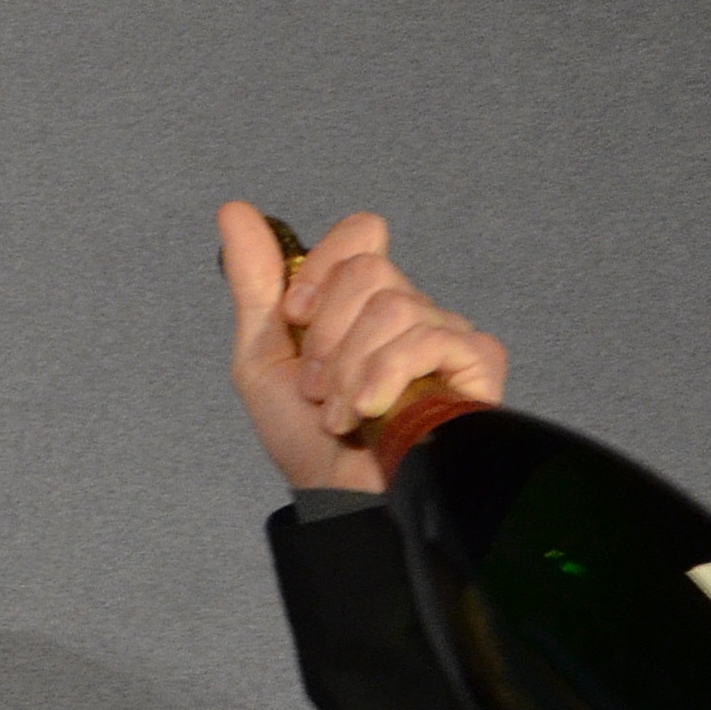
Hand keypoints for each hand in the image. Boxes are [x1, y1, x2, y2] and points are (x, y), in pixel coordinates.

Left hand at [218, 203, 509, 493]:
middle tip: (317, 385)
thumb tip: (234, 211)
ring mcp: (444, 334)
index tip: (295, 316)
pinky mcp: (475, 362)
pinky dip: (382, 378)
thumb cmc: (306, 437)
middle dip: (325, 336)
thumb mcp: (263, 355)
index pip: (359, 234)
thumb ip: (255, 282)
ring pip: (393, 306)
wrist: (336, 498)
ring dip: (347, 370)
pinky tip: (371, 411)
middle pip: (368, 269)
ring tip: (340, 411)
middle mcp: (407, 309)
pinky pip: (428, 339)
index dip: (319, 269)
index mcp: (361, 301)